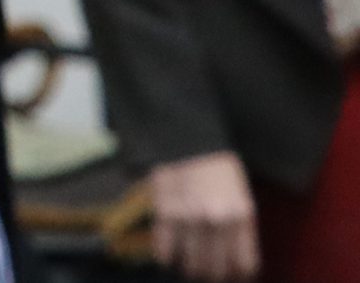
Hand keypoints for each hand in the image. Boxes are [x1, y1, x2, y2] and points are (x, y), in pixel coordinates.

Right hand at [150, 151, 261, 281]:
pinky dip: (166, 257)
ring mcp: (190, 218)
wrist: (188, 140)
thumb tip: (234, 265)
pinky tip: (167, 256)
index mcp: (241, 217)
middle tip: (204, 271)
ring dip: (189, 269)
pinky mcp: (165, 212)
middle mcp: (218, 221)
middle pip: (217, 269)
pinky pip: (165, 250)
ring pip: (191, 264)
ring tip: (186, 265)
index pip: (244, 265)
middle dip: (211, 275)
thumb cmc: (218, 170)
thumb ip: (240, 230)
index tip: (228, 274)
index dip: (236, 275)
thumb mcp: (241, 198)